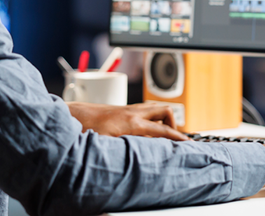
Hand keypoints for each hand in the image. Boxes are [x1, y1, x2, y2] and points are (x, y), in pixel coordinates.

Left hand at [66, 102, 187, 140]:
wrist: (76, 115)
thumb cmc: (89, 129)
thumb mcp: (110, 143)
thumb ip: (129, 148)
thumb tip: (144, 155)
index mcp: (133, 123)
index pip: (162, 130)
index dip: (177, 137)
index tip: (187, 143)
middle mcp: (134, 112)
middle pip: (164, 111)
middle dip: (173, 123)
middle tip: (173, 137)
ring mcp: (130, 109)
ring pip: (155, 109)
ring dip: (162, 119)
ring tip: (161, 134)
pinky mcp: (125, 109)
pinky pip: (146, 111)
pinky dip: (151, 118)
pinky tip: (145, 131)